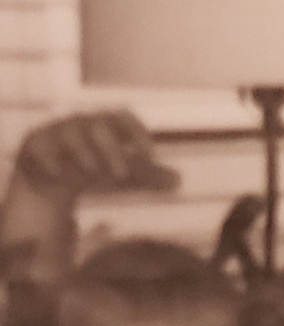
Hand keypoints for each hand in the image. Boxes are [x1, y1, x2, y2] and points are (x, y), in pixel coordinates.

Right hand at [15, 109, 179, 197]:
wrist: (51, 175)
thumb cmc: (94, 166)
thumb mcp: (122, 173)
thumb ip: (148, 176)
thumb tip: (179, 180)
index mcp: (106, 126)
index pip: (123, 118)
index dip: (138, 133)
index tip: (152, 156)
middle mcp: (82, 124)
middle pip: (98, 126)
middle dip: (112, 148)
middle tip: (123, 174)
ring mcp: (57, 132)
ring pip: (69, 133)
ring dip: (85, 153)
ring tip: (94, 173)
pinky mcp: (36, 146)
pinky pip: (42, 148)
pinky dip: (52, 161)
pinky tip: (60, 176)